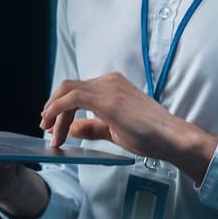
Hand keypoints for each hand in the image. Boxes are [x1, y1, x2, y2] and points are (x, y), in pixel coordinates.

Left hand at [39, 71, 217, 183]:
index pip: (77, 91)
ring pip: (67, 92)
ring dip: (54, 112)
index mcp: (113, 85)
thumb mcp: (114, 130)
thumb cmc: (150, 136)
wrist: (171, 137)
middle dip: (53, 107)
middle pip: (68, 88)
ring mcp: (108, 86)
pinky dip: (58, 110)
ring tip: (50, 132)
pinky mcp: (106, 98)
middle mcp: (109, 80)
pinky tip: (54, 126)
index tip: (53, 126)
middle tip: (46, 128)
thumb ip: (91, 128)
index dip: (60, 108)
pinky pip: (72, 98)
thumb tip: (70, 129)